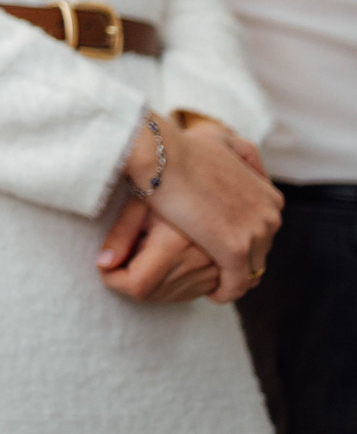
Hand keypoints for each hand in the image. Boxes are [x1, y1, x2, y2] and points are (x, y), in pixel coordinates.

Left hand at [96, 198, 219, 302]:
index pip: (137, 285)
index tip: (104, 264)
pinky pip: (183, 295)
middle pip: (149, 294)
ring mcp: (213, 275)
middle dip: (127, 281)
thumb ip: (119, 236)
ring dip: (146, 283)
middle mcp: (198, 264)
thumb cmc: (167, 190)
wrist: (210, 191)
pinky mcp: (220, 279)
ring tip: (146, 251)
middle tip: (124, 253)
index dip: (113, 279)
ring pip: (165, 298)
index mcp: (176, 244)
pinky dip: (164, 285)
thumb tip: (103, 265)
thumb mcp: (138, 206)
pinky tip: (162, 260)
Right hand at [126, 113, 281, 302]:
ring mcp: (255, 234)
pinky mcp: (236, 251)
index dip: (244, 237)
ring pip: (251, 270)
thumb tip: (250, 164)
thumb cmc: (184, 145)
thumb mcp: (224, 140)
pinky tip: (212, 293)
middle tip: (214, 265)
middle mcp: (270, 216)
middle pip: (260, 251)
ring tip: (212, 281)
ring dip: (233, 277)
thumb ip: (243, 153)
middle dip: (239, 259)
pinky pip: (237, 284)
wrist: (162, 155)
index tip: (222, 243)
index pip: (264, 229)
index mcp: (269, 195)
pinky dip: (226, 292)